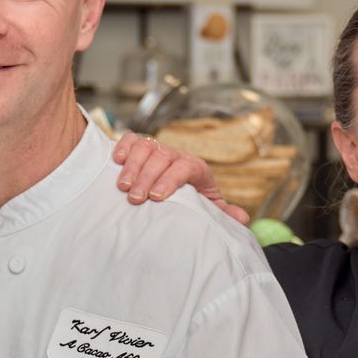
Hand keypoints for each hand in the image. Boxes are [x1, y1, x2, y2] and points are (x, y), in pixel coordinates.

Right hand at [111, 132, 249, 224]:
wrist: (181, 188)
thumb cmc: (193, 201)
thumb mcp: (209, 208)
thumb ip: (223, 213)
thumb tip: (242, 219)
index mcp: (196, 168)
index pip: (185, 167)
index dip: (170, 180)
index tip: (157, 198)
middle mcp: (177, 155)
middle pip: (162, 157)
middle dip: (147, 177)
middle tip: (135, 198)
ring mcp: (158, 149)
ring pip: (145, 147)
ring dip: (132, 166)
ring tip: (122, 187)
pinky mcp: (141, 147)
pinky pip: (132, 138)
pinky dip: (123, 146)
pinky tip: (115, 161)